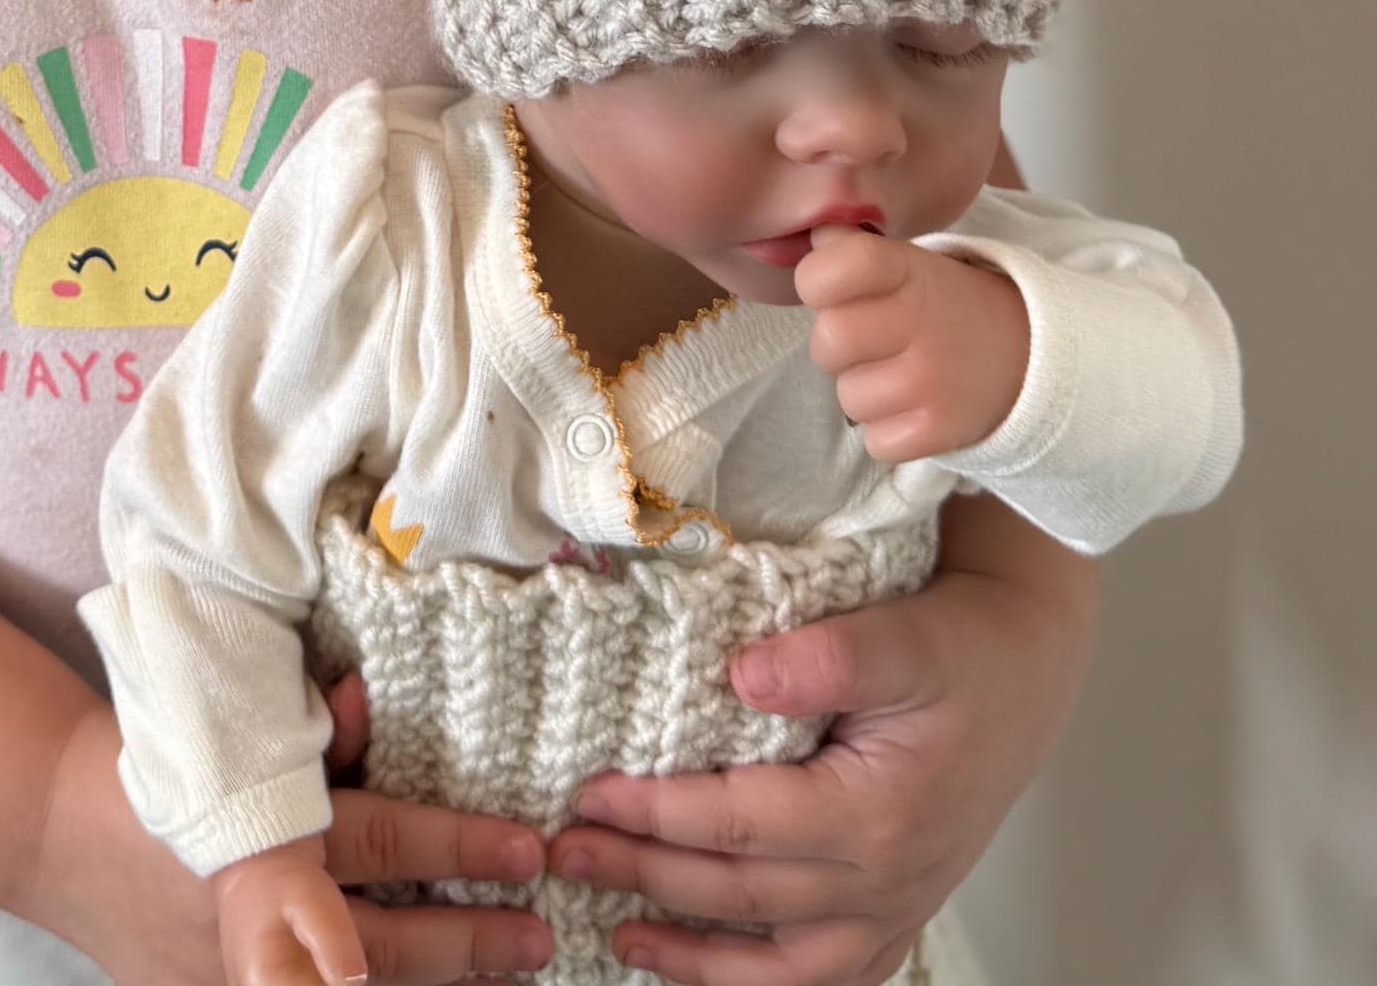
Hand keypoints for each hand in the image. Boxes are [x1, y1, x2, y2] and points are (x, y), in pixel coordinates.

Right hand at [33, 700, 552, 983]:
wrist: (58, 830)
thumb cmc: (156, 758)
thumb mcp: (226, 726)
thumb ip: (304, 725)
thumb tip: (368, 694)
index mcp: (264, 832)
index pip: (379, 837)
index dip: (456, 843)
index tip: (526, 847)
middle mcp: (257, 913)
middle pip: (384, 937)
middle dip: (469, 938)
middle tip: (539, 929)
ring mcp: (233, 974)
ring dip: (439, 980)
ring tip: (510, 967)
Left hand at [545, 494, 1096, 984]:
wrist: (1027, 667)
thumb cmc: (964, 646)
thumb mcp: (904, 635)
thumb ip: (827, 656)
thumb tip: (743, 675)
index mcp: (877, 816)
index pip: (737, 826)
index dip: (654, 815)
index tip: (584, 795)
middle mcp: (885, 883)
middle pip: (740, 896)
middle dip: (641, 875)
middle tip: (559, 853)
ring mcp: (895, 910)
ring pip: (779, 964)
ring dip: (691, 955)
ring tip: (614, 932)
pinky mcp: (897, 914)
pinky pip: (823, 976)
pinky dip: (759, 983)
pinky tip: (707, 971)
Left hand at [795, 228, 1029, 462]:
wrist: (1028, 355)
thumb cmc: (945, 304)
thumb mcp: (907, 262)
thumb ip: (854, 249)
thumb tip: (814, 237)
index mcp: (906, 271)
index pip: (830, 270)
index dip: (817, 280)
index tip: (830, 288)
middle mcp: (921, 323)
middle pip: (828, 341)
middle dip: (835, 344)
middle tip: (867, 341)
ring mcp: (932, 380)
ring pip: (848, 398)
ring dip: (863, 391)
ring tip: (896, 374)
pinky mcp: (941, 430)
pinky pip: (876, 442)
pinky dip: (888, 431)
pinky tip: (912, 408)